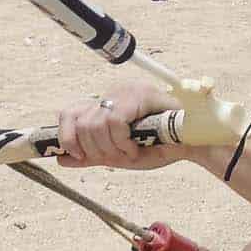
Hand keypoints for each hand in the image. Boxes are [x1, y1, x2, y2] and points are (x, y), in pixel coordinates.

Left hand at [56, 83, 183, 170]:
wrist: (190, 148)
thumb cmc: (158, 148)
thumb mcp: (117, 155)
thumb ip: (90, 156)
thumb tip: (61, 159)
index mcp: (107, 103)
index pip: (70, 113)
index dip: (67, 137)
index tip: (78, 156)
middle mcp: (113, 93)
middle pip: (80, 122)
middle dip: (95, 149)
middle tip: (117, 157)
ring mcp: (126, 91)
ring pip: (95, 124)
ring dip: (111, 148)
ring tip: (130, 153)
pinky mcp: (139, 94)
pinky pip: (114, 122)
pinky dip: (122, 142)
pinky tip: (135, 148)